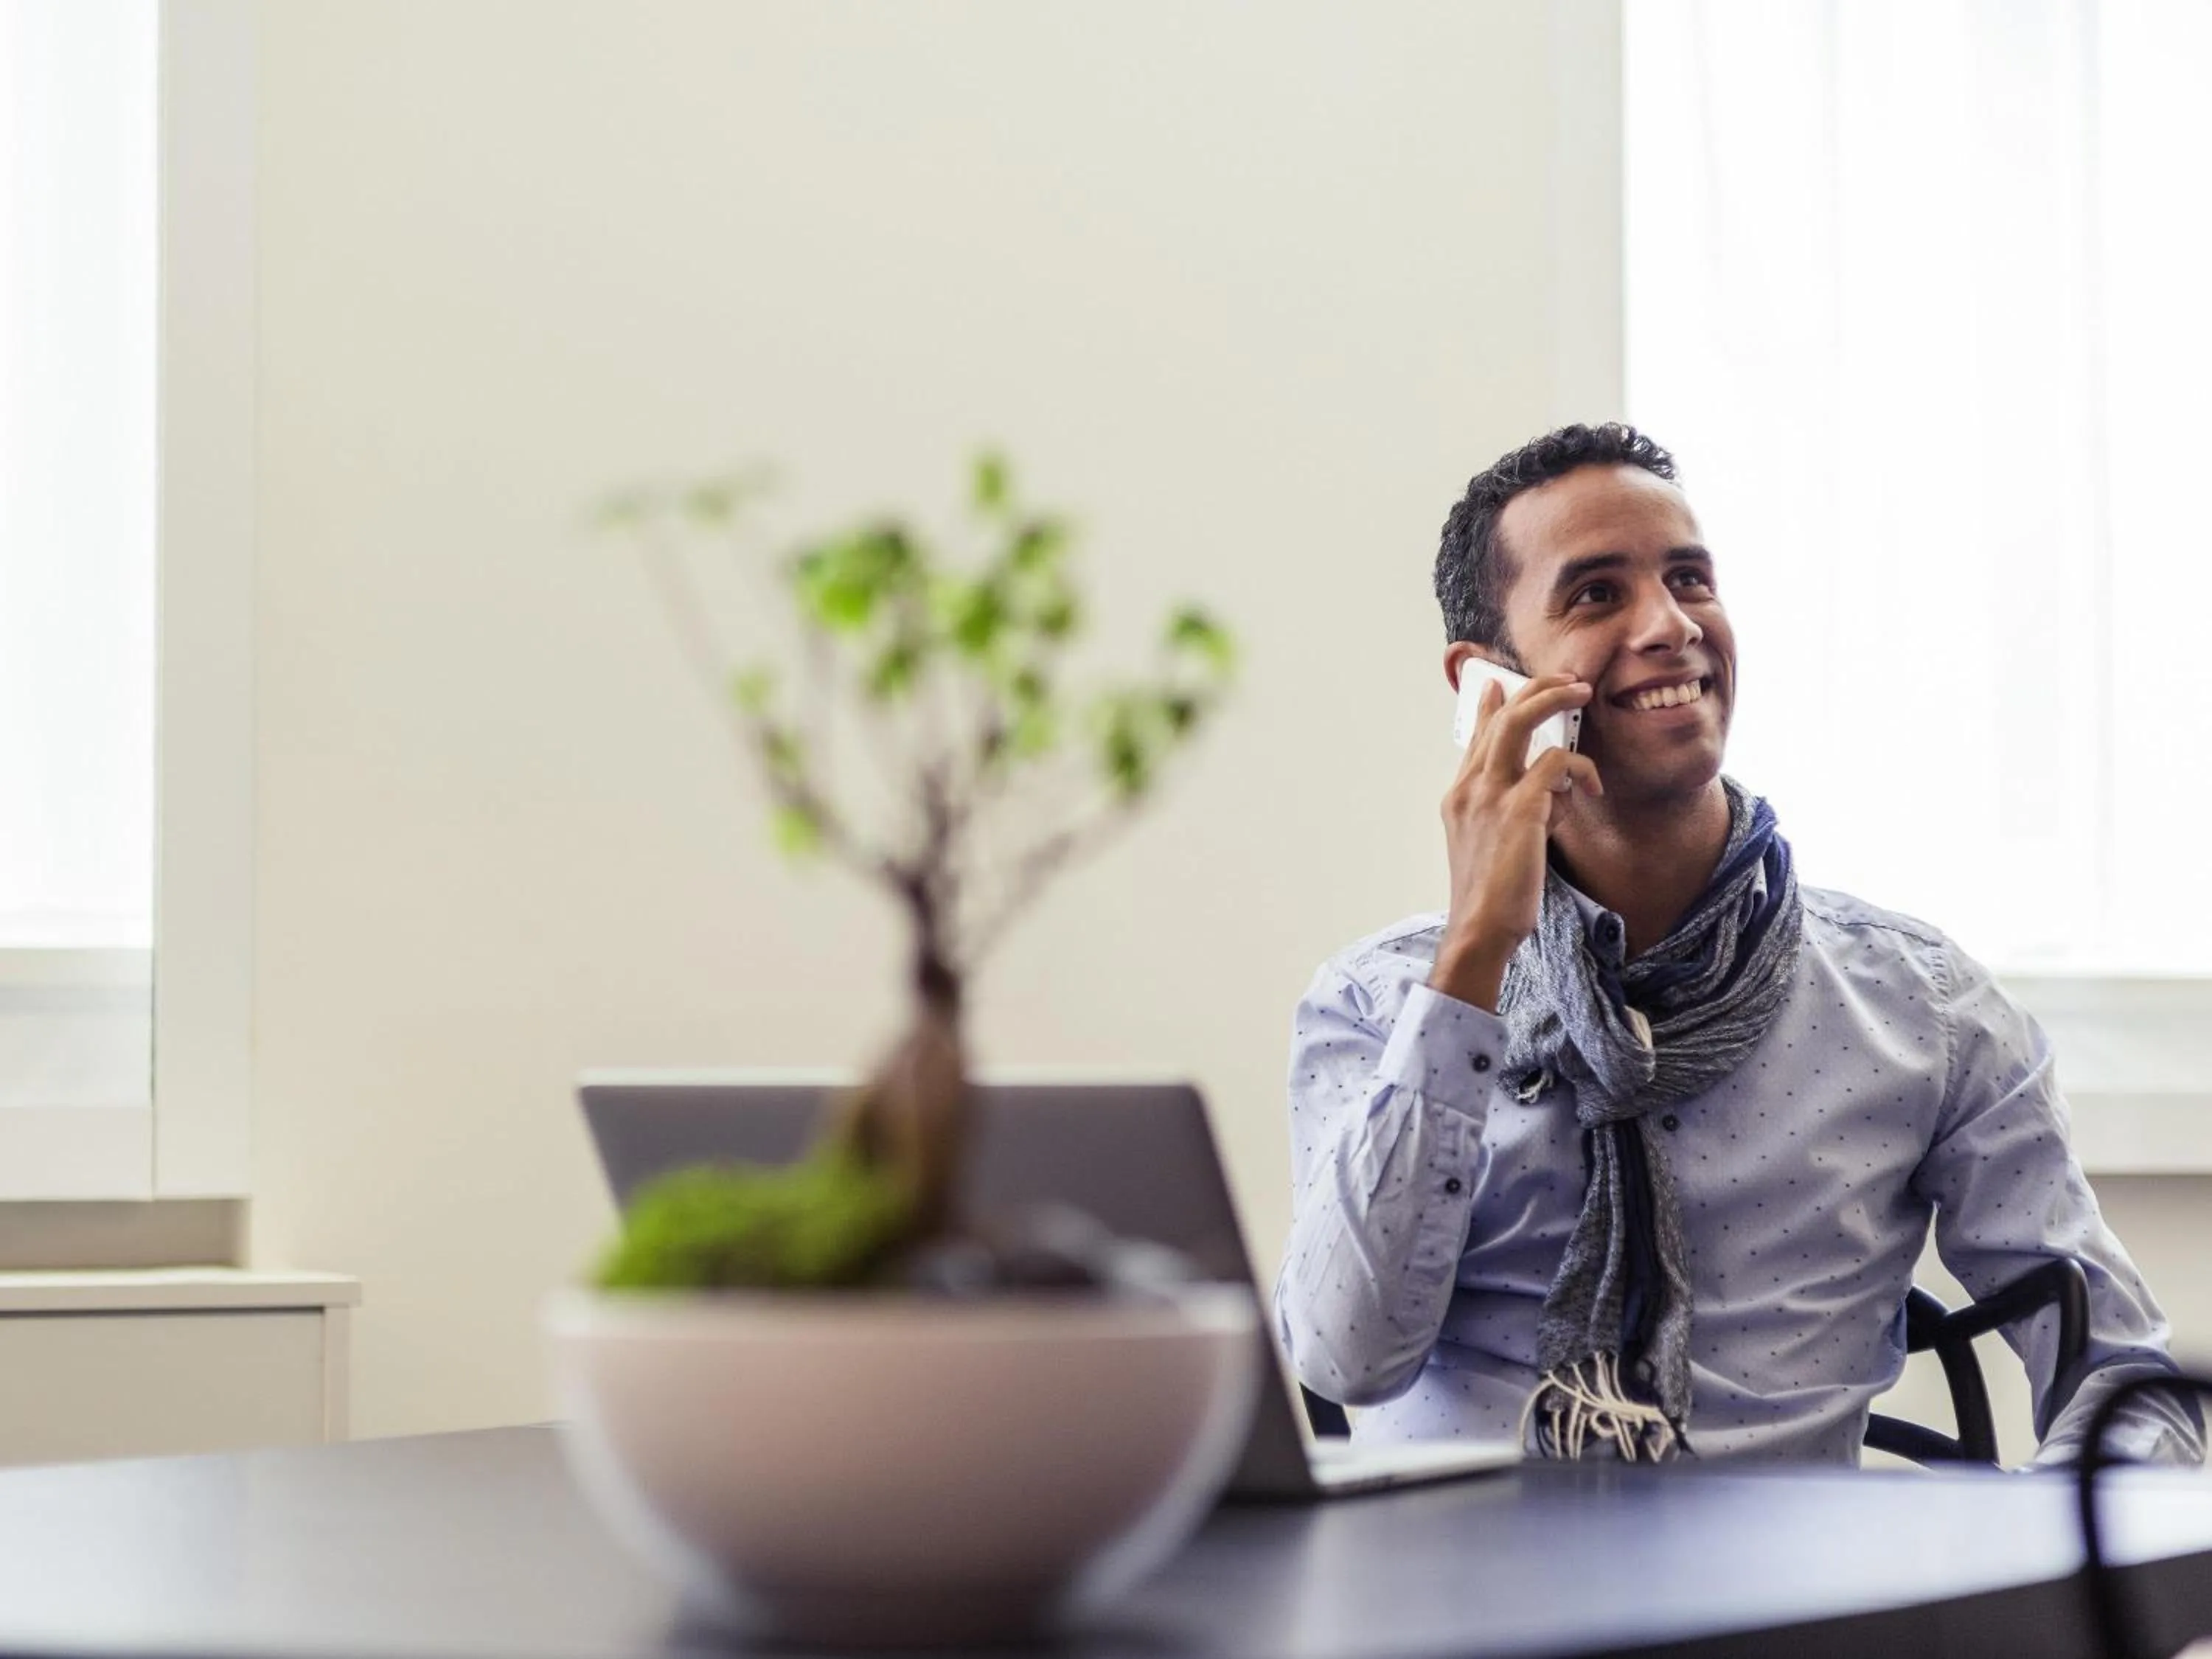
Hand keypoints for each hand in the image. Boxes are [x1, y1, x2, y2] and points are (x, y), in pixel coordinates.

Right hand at [1428, 673, 1600, 1011]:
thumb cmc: (1491, 896)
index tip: (1502, 683)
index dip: (1492, 704)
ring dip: (1554, 699)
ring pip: (1520, 721)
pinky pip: (1556, 763)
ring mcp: (1491, 795)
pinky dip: (1579, 768)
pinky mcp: (1520, 809)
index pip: (1476, 735)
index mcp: (1459, 796)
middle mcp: (1470, 787)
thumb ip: (1511, 811)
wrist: (1479, 928)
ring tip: (1582, 693)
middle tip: (1568, 681)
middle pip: (1500, 715)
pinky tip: (1591, 788)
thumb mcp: (1491, 845)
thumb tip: (1550, 793)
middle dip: (1536, 688)